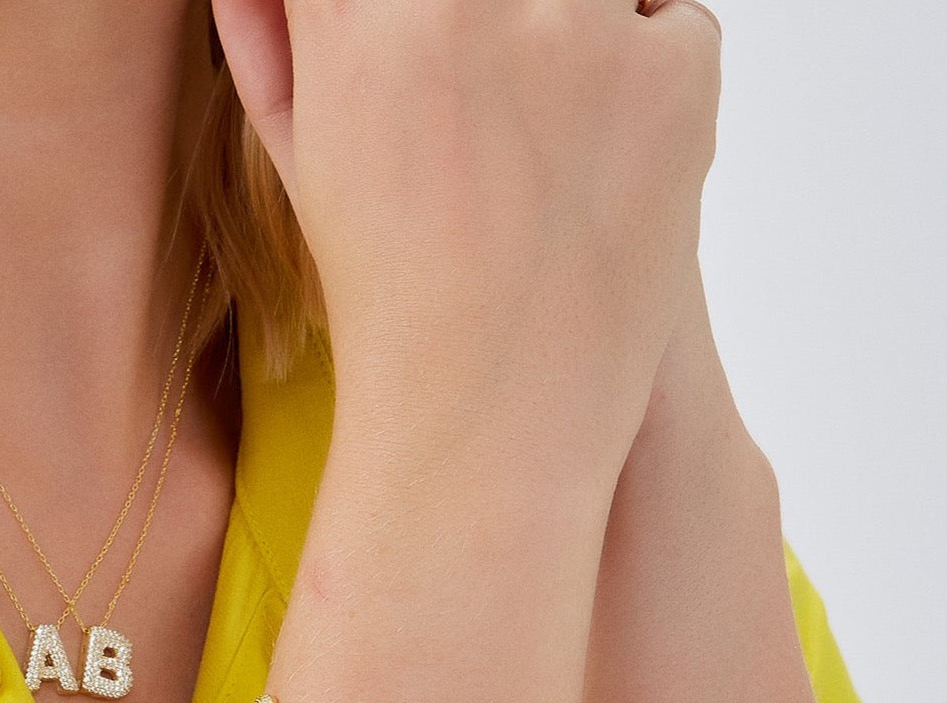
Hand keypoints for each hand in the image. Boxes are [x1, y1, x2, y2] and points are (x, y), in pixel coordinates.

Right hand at [213, 0, 723, 476]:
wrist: (494, 420)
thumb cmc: (387, 302)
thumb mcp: (304, 164)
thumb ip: (272, 38)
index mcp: (359, 19)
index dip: (400, 13)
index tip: (427, 44)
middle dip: (485, 21)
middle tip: (488, 84)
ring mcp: (582, 33)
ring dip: (569, 26)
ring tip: (539, 125)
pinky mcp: (674, 77)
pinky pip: (670, 19)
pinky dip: (644, 68)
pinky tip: (598, 157)